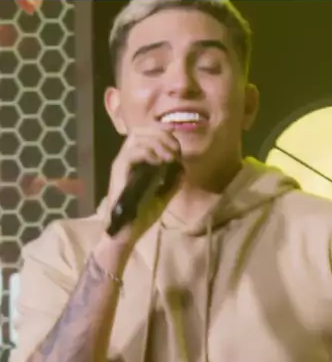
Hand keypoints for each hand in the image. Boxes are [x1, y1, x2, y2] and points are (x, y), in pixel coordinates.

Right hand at [104, 127, 180, 248]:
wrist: (128, 231)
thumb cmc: (142, 214)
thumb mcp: (164, 195)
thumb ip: (173, 181)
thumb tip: (183, 167)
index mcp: (136, 161)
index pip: (146, 133)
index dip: (163, 133)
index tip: (178, 147)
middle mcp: (127, 158)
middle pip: (141, 130)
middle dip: (162, 135)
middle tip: (175, 151)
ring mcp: (121, 163)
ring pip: (137, 137)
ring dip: (157, 143)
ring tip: (169, 157)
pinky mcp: (118, 171)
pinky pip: (132, 153)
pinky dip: (148, 153)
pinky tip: (159, 163)